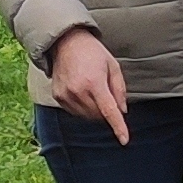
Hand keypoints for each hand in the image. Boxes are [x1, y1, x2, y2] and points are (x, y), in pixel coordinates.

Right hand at [49, 26, 129, 143]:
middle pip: (99, 115)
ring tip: (92, 89)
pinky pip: (75, 112)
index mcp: (94, 82)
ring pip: (87, 116)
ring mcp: (66, 95)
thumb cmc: (93, 52)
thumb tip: (122, 111)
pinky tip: (82, 91)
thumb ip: (119, 89)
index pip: (109, 111)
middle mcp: (78, 91)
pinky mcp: (58, 96)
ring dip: (95, 110)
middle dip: (107, 110)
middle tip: (105, 92)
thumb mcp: (113, 66)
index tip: (124, 140)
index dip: (118, 127)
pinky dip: (82, 107)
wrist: (66, 42)